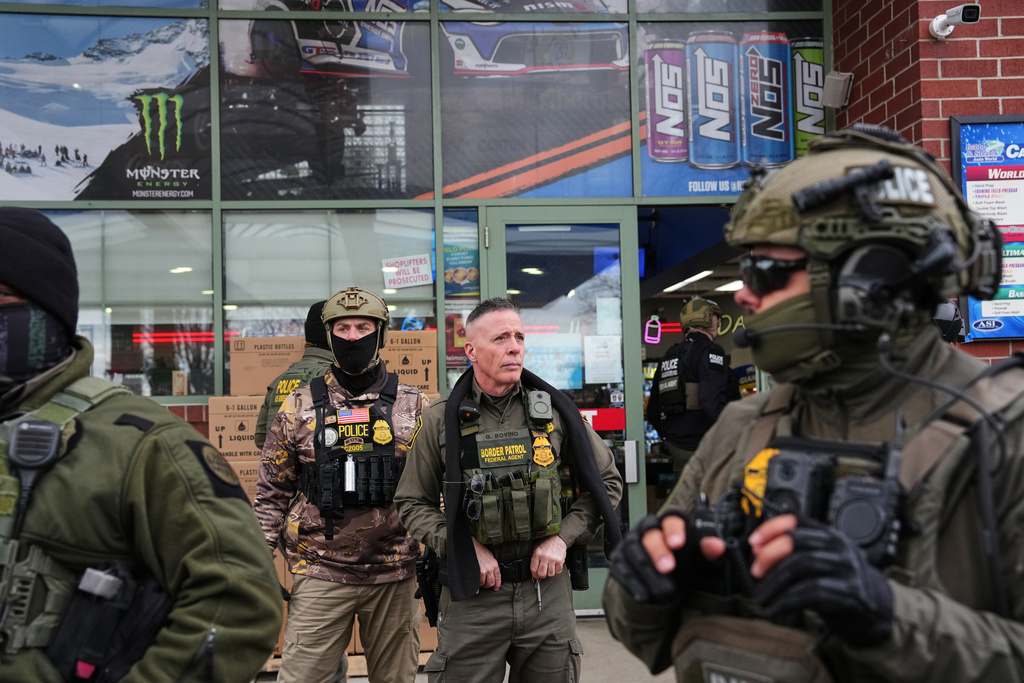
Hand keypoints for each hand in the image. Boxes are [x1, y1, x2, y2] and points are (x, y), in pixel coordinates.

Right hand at [472, 537, 500, 591]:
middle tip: (485, 585)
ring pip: (483, 583)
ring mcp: (483, 571)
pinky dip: (476, 586)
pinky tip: (475, 588)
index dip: (497, 584)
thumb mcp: (489, 556)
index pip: (498, 578)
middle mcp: (490, 568)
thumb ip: (492, 565)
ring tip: (479, 583)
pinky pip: (477, 582)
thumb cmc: (479, 550)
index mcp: (495, 564)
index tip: (495, 588)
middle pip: (491, 582)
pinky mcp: (476, 572)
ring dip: (481, 585)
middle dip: (488, 585)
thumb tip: (492, 573)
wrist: (472, 546)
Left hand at [531, 535, 566, 579]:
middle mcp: (545, 557)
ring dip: (549, 573)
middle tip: (542, 574)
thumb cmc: (547, 542)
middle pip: (541, 574)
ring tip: (549, 569)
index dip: (534, 575)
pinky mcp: (560, 561)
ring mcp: (553, 559)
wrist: (558, 537)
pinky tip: (555, 567)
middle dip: (541, 576)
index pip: (533, 569)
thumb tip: (533, 568)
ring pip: (550, 574)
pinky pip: (557, 571)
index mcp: (537, 553)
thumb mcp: (536, 547)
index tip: (536, 575)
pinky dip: (556, 571)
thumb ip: (534, 557)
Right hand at [609, 511, 716, 602]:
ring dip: (648, 570)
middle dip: (658, 551)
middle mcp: (647, 530)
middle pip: (650, 534)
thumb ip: (708, 553)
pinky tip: (646, 595)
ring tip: (663, 590)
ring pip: (634, 551)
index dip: (673, 529)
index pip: (670, 518)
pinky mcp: (618, 560)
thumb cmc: (680, 567)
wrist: (657, 584)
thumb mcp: (698, 561)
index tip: (678, 543)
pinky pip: (622, 568)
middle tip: (668, 567)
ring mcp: (630, 544)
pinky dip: (634, 582)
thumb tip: (718, 545)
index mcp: (669, 525)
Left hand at [753, 517, 893, 646]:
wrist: (876, 610)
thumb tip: (758, 552)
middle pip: (796, 542)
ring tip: (762, 597)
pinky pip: (812, 592)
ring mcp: (847, 569)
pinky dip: (788, 601)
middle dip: (769, 556)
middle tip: (755, 573)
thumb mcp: (820, 563)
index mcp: (829, 535)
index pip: (797, 520)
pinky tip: (777, 609)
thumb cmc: (840, 584)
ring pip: (802, 566)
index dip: (771, 528)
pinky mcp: (851, 593)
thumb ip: (795, 554)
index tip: (753, 542)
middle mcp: (840, 547)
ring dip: (775, 583)